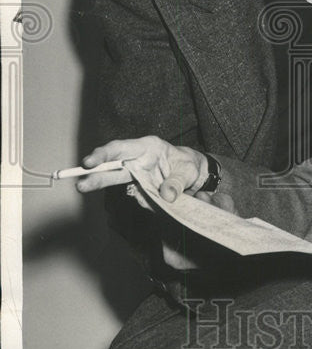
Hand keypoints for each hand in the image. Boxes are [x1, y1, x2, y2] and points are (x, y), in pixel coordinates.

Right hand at [76, 136, 207, 206]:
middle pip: (112, 164)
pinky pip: (134, 195)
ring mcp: (135, 173)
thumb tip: (166, 195)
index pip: (121, 148)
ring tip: (84, 187)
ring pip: (115, 178)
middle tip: (80, 183)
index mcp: (148, 147)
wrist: (193, 174)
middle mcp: (137, 159)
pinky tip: (155, 200)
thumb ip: (177, 182)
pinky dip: (142, 201)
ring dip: (100, 184)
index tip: (89, 163)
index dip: (103, 154)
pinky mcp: (137, 186)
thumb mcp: (188, 171)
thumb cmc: (188, 166)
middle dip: (95, 173)